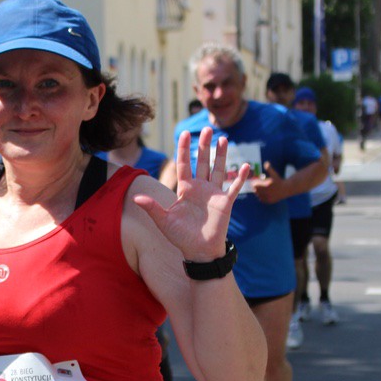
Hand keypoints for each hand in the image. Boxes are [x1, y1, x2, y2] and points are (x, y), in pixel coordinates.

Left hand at [132, 127, 247, 261]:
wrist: (198, 252)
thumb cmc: (180, 237)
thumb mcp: (163, 221)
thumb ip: (151, 207)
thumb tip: (135, 197)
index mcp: (185, 189)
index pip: (184, 164)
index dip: (184, 149)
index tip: (185, 133)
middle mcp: (200, 188)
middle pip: (203, 162)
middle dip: (204, 146)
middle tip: (207, 129)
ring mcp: (214, 194)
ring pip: (219, 169)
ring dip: (221, 155)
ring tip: (223, 138)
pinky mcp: (225, 202)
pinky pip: (234, 187)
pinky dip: (240, 177)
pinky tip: (245, 166)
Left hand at [250, 162, 287, 203]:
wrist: (286, 189)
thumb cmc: (279, 180)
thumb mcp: (274, 174)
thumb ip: (269, 168)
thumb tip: (266, 162)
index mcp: (267, 185)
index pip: (255, 185)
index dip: (254, 183)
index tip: (256, 181)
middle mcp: (267, 192)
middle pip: (255, 190)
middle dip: (256, 187)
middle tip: (258, 185)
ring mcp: (268, 197)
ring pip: (258, 195)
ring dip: (258, 192)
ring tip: (262, 189)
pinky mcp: (269, 201)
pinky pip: (261, 199)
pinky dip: (261, 196)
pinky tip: (265, 193)